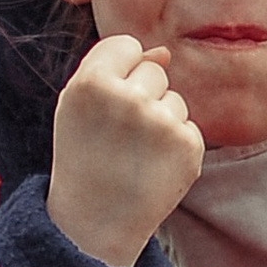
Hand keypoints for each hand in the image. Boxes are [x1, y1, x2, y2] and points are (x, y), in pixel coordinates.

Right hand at [46, 34, 204, 266]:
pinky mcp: (188, 146)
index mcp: (91, 83)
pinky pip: (188, 126)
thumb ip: (110, 67)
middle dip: (142, 96)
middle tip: (121, 135)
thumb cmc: (84, 156)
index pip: (126, 45)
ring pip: (175, 100)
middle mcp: (128, 99)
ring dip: (161, 121)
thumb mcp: (78, 106)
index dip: (120, 71)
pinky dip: (175, 146)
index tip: (109, 101)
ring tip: (136, 154)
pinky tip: (153, 167)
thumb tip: (164, 52)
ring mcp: (161, 123)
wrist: (96, 221)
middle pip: (154, 72)